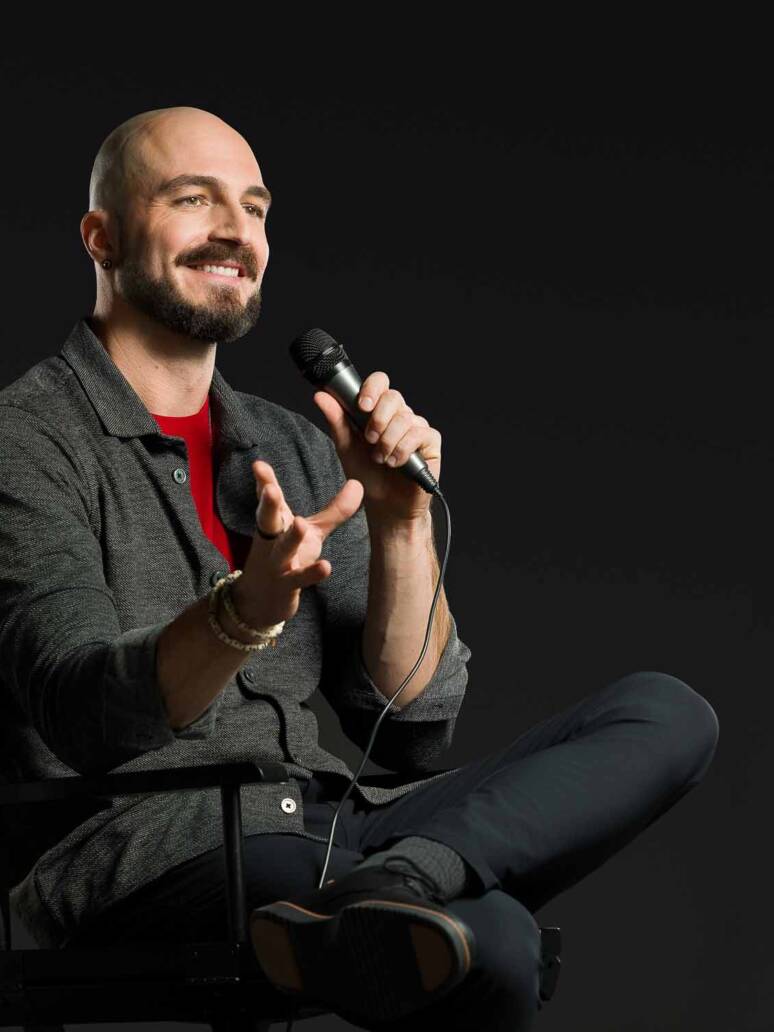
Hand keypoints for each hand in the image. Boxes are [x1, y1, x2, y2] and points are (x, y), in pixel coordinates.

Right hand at [232, 460, 363, 626]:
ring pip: (282, 549)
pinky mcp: (286, 586)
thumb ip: (334, 511)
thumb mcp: (312, 532)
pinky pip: (299, 579)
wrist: (260, 601)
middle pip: (267, 520)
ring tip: (300, 523)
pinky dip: (311, 573)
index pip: (268, 500)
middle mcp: (271, 541)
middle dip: (268, 504)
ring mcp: (277, 564)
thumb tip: (359, 483)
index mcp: (275, 524)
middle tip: (270, 489)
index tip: (258, 465)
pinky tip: (325, 566)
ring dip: (290, 537)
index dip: (264, 482)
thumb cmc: (287, 558)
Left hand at [313, 371, 440, 523]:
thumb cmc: (367, 474)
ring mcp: (416, 426)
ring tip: (381, 459)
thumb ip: (336, 420)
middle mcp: (399, 414)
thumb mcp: (346, 447)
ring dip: (388, 442)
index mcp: (378, 410)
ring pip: (404, 418)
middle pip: (393, 396)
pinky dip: (403, 450)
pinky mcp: (430, 441)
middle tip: (370, 440)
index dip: (372, 389)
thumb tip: (321, 396)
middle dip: (378, 419)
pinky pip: (419, 434)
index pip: (380, 382)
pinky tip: (396, 463)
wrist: (384, 504)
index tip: (362, 405)